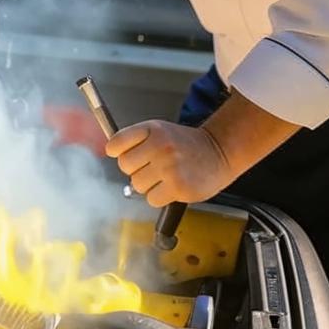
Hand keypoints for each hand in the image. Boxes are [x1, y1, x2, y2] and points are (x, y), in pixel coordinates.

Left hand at [105, 120, 234, 206]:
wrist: (219, 152)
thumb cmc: (185, 144)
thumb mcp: (160, 130)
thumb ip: (135, 140)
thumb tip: (109, 152)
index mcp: (153, 130)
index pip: (115, 143)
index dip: (117, 152)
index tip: (125, 154)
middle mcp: (160, 146)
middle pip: (125, 166)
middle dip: (135, 169)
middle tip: (152, 166)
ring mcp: (170, 167)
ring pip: (137, 185)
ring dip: (148, 184)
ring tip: (165, 175)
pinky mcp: (179, 187)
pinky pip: (152, 199)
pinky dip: (160, 196)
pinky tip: (171, 186)